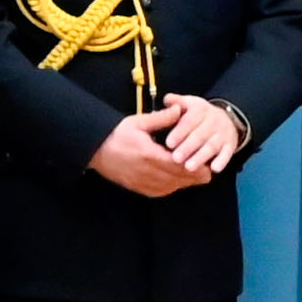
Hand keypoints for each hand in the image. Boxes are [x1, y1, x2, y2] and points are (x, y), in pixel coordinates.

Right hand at [88, 104, 207, 198]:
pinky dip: (172, 187)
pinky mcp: (138, 188)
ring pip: (173, 187)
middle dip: (195, 176)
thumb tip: (180, 110)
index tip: (208, 164)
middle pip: (180, 179)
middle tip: (207, 171)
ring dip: (184, 182)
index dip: (197, 167)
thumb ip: (161, 118)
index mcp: (150, 155)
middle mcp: (148, 172)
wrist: (94, 150)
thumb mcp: (137, 122)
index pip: (181, 166)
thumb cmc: (116, 134)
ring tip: (194, 175)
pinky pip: (162, 191)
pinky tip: (176, 180)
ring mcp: (142, 182)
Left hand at [158, 93, 241, 175]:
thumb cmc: (199, 113)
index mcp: (200, 110)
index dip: (179, 132)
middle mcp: (214, 121)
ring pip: (211, 146)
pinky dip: (222, 161)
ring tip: (189, 167)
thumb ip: (176, 102)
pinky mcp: (230, 145)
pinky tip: (214, 169)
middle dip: (187, 148)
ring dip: (201, 157)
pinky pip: (227, 153)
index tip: (169, 143)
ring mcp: (223, 134)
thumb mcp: (188, 103)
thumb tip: (167, 99)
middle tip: (176, 159)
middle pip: (200, 136)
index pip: (189, 121)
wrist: (226, 118)